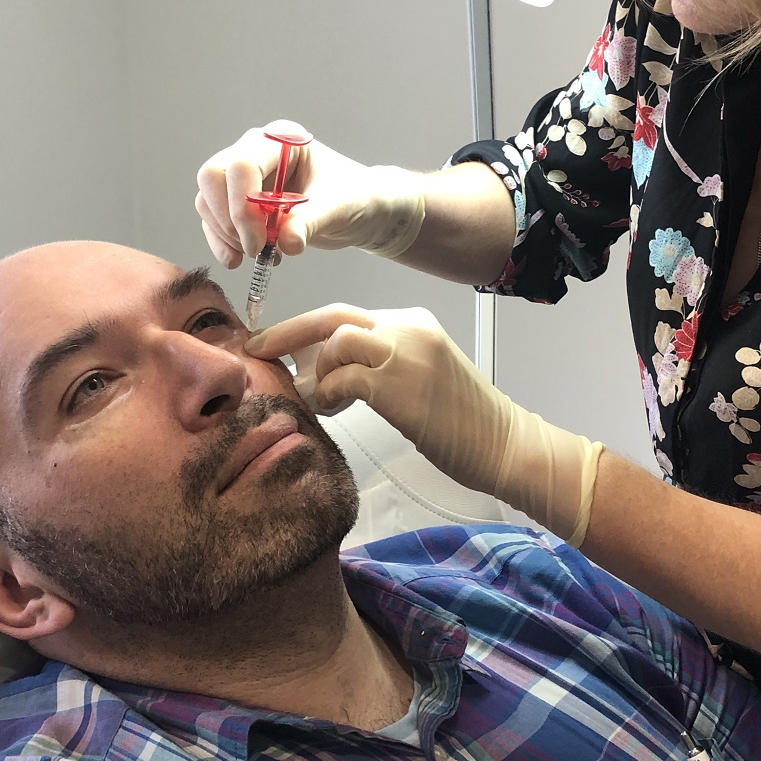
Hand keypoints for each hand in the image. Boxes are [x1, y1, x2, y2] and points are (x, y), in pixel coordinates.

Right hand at [195, 119, 425, 266]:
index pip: (241, 164)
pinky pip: (214, 220)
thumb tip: (286, 241)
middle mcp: (256, 151)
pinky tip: (244, 259)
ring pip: (208, 200)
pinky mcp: (238, 201)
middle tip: (254, 249)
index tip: (259, 242)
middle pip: (213, 177)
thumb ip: (310, 222)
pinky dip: (223, 242)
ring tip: (261, 254)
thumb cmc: (355, 197)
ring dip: (227, 234)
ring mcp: (244, 176)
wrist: (360, 211)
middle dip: (229, 219)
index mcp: (281, 140)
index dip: (242, 206)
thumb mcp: (338, 208)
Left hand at [247, 304, 603, 546]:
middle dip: (287, 333)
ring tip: (318, 400)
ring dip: (315, 373)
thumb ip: (378, 365)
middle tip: (256, 350)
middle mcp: (409, 328)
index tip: (275, 345)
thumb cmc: (461, 423)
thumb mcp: (420, 378)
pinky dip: (326, 394)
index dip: (303, 329)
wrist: (504, 445)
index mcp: (412, 323)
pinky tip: (331, 411)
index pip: (345, 315)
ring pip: (336, 342)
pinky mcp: (400, 385)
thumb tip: (319, 370)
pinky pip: (343, 378)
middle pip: (333, 317)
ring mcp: (406, 353)